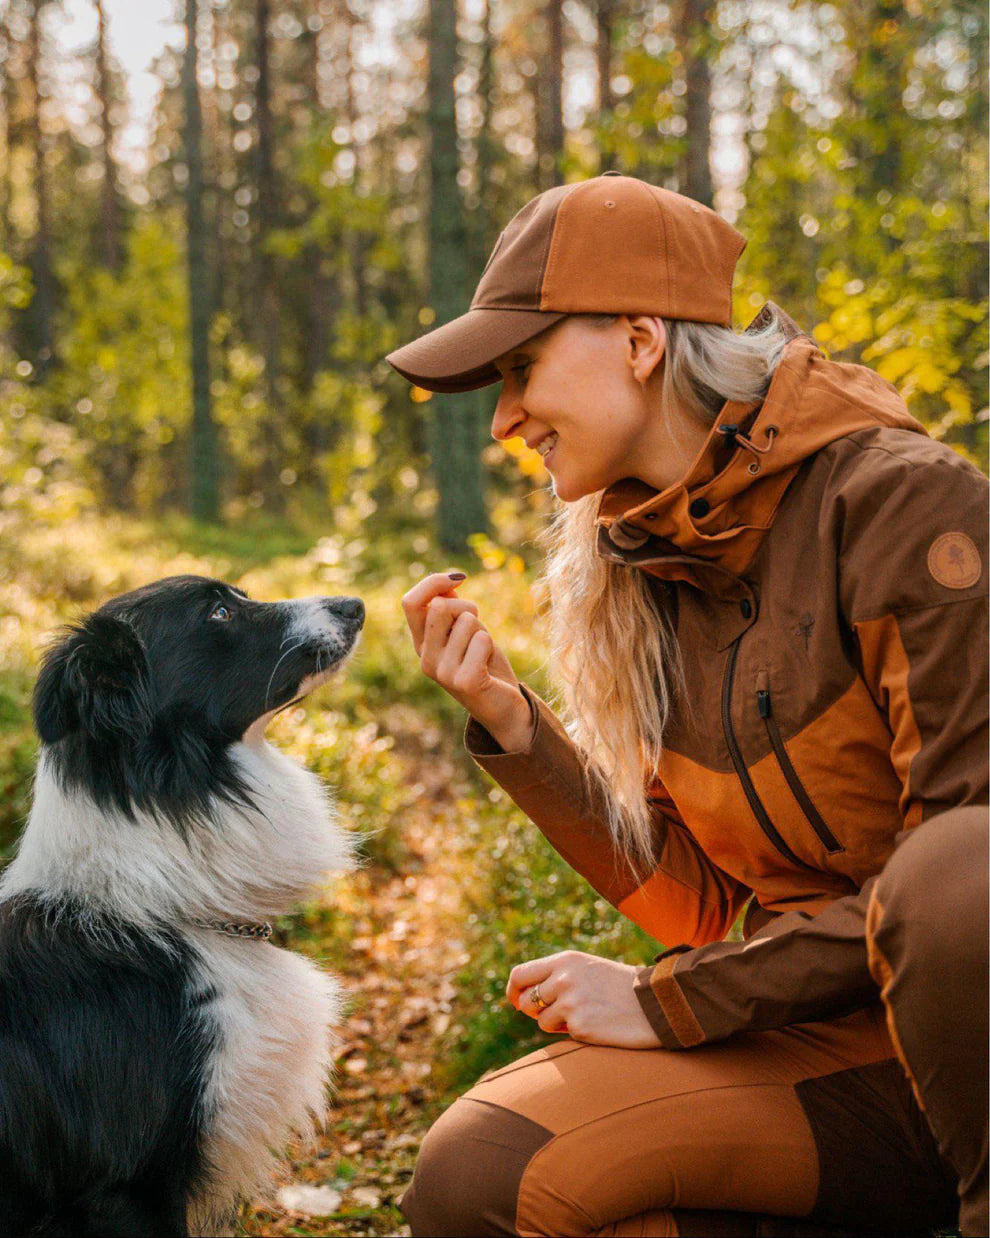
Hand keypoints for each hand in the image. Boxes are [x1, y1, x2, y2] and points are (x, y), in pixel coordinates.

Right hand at [401, 572, 534, 751]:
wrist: (504, 705)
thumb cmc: (483, 661)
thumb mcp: (465, 628)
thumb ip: (452, 605)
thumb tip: (449, 581)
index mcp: (421, 643)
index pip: (410, 602)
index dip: (433, 582)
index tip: (459, 578)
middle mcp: (425, 658)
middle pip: (439, 606)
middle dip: (466, 606)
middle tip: (477, 628)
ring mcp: (442, 672)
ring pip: (466, 621)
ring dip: (482, 630)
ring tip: (482, 653)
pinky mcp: (464, 682)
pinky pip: (482, 639)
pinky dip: (490, 645)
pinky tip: (487, 665)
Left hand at [507, 950, 660, 1048]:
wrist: (656, 1003)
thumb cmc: (621, 987)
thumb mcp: (588, 969)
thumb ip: (558, 976)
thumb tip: (524, 996)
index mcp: (565, 960)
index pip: (521, 974)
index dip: (513, 991)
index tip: (516, 1001)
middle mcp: (563, 978)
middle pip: (526, 1000)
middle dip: (533, 1011)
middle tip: (553, 1014)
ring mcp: (570, 1001)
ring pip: (541, 1020)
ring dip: (557, 1024)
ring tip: (585, 1015)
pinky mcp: (579, 1025)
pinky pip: (562, 1034)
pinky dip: (574, 1033)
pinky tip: (596, 1025)